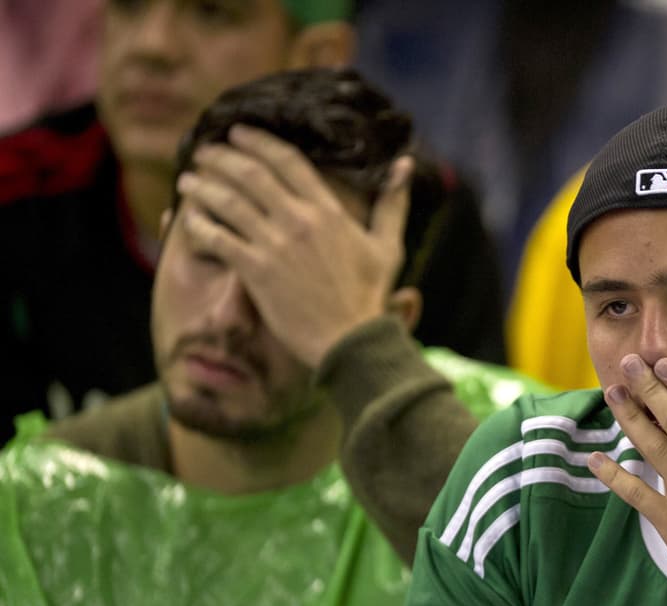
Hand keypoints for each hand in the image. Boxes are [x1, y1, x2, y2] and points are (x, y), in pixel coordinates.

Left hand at [175, 124, 411, 366]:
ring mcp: (275, 245)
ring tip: (188, 180)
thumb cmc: (370, 296)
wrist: (352, 339)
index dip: (259, 141)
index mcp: (328, 211)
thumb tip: (405, 164)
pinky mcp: (256, 272)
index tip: (239, 132)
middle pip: (251, 174)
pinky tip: (188, 219)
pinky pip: (218, 239)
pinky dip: (199, 225)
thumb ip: (392, 202)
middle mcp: (299, 221)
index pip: (288, 161)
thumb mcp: (388, 245)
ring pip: (228, 202)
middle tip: (204, 152)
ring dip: (203, 187)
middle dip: (222, 158)